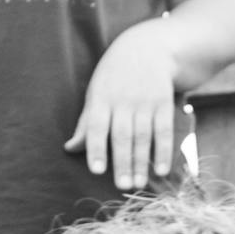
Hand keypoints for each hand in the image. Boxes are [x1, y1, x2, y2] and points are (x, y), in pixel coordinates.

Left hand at [67, 20, 182, 190]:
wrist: (148, 47)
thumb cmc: (115, 76)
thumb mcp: (96, 92)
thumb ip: (86, 123)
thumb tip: (70, 148)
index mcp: (101, 98)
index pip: (97, 126)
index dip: (97, 148)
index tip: (97, 170)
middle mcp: (123, 100)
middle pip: (123, 135)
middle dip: (123, 162)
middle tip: (122, 186)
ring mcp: (145, 102)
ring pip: (143, 137)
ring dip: (141, 162)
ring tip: (138, 185)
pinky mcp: (163, 104)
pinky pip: (163, 131)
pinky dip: (163, 152)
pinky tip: (161, 170)